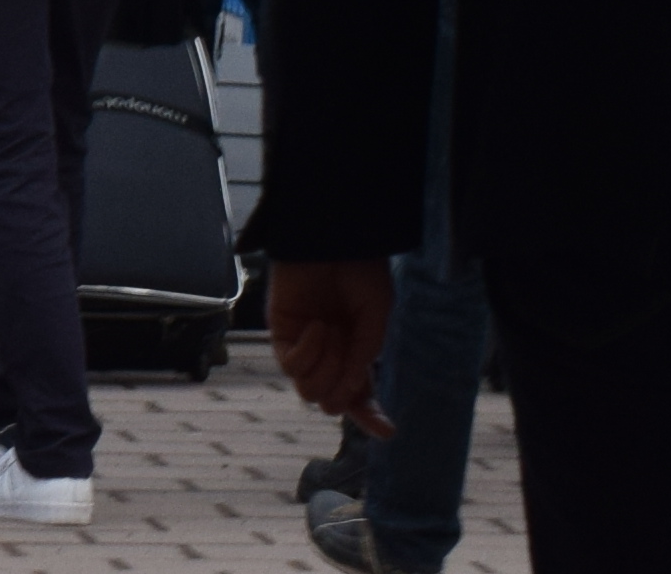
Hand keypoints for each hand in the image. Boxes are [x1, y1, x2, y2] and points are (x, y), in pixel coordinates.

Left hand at [268, 257, 391, 425]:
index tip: (388, 431)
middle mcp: (329, 356)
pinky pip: (292, 366)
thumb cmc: (358, 271)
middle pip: (331, 402)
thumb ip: (366, 354)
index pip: (360, 396)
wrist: (333, 238)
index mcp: (355, 353)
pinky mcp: (282, 336)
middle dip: (343, 386)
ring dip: (327, 367)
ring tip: (333, 332)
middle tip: (349, 350)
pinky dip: (308, 353)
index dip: (372, 417)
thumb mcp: (376, 315)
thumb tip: (354, 391)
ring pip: (309, 392)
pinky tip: (318, 327)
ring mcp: (304, 349)